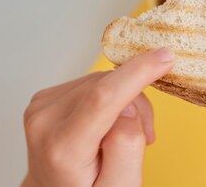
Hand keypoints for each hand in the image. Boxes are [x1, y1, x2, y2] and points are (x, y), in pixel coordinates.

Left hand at [21, 48, 174, 186]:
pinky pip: (92, 82)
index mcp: (62, 148)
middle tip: (144, 137)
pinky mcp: (45, 96)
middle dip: (135, 103)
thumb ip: (128, 146)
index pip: (103, 97)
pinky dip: (109, 98)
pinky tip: (106, 123)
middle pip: (108, 87)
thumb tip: (128, 104)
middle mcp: (44, 122)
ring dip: (123, 101)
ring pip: (102, 80)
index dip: (137, 72)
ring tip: (121, 137)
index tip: (165, 57)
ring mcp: (41, 107)